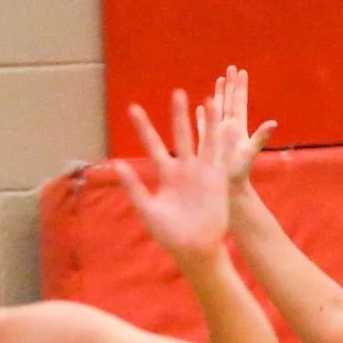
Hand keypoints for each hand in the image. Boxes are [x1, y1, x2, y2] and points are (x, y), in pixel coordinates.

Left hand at [114, 90, 232, 268]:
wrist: (195, 249)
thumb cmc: (170, 234)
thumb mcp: (148, 209)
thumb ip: (133, 187)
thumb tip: (115, 164)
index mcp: (166, 175)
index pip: (153, 145)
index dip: (144, 127)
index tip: (133, 108)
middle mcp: (184, 170)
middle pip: (181, 136)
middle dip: (179, 116)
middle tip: (176, 92)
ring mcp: (203, 173)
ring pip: (205, 141)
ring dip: (207, 122)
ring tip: (208, 99)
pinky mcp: (218, 180)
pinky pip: (222, 156)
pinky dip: (223, 141)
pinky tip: (226, 124)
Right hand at [206, 66, 277, 187]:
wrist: (228, 191)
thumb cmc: (238, 174)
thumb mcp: (249, 154)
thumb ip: (260, 138)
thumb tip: (273, 123)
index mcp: (237, 128)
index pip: (238, 102)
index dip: (239, 87)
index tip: (241, 71)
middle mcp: (228, 129)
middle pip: (229, 102)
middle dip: (229, 85)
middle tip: (231, 68)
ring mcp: (218, 136)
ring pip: (217, 110)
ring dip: (218, 95)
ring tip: (218, 80)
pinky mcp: (207, 144)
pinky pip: (204, 126)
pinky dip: (202, 116)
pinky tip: (200, 108)